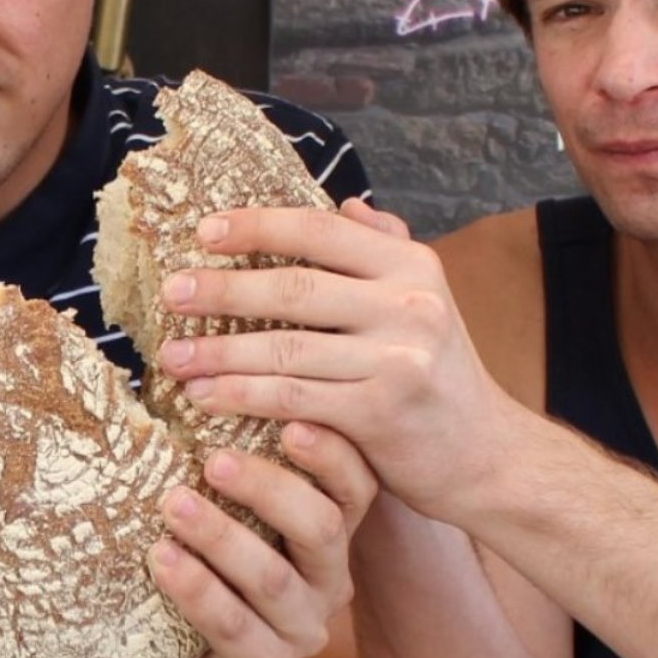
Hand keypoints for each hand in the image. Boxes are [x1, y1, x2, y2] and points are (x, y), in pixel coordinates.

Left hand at [141, 421, 379, 657]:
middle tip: (214, 459)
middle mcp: (328, 577)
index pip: (353, 485)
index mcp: (327, 530)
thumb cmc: (197, 563)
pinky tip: (162, 559)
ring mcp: (302, 628)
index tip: (290, 418)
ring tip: (173, 504)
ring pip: (274, 579)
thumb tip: (186, 373)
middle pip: (322, 527)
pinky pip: (236, 629)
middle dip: (269, 489)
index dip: (330, 452)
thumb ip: (220, 460)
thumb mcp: (217, 507)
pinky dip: (198, 591)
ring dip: (222, 537)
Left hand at [158, 199, 513, 506]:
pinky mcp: (379, 411)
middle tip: (171, 293)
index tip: (204, 232)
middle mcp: (409, 304)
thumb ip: (387, 250)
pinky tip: (206, 397)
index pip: (321, 230)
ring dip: (219, 351)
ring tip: (173, 356)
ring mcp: (396, 358)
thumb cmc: (440, 378)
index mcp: (412, 266)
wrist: (487, 455)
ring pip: (286, 347)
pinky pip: (292, 397)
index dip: (258, 226)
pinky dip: (242, 395)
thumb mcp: (427, 302)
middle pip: (294, 286)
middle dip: (223, 290)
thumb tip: (348, 202)